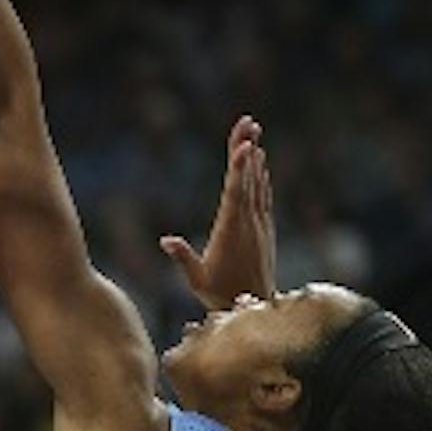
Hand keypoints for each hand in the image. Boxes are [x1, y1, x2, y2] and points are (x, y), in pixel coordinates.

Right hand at [160, 116, 275, 309]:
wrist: (255, 308)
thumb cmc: (221, 294)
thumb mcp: (197, 279)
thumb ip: (184, 258)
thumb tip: (166, 240)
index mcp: (232, 230)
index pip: (236, 192)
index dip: (241, 168)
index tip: (246, 145)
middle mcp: (250, 223)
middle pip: (248, 179)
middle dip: (247, 149)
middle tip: (249, 122)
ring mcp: (260, 225)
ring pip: (258, 184)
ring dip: (255, 158)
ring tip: (254, 133)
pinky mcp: (265, 230)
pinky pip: (263, 196)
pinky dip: (261, 177)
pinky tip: (261, 164)